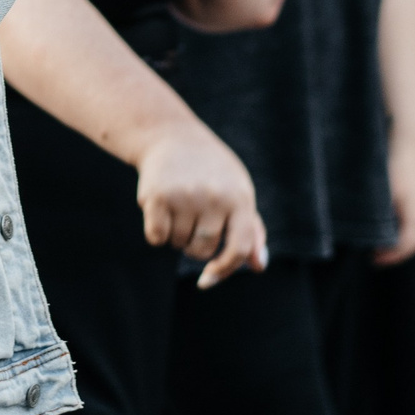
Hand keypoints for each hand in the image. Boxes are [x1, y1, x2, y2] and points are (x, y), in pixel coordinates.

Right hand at [133, 120, 268, 288]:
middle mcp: (215, 197)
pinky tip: (159, 208)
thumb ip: (250, 229)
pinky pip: (156, 237)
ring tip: (178, 205)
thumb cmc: (211, 170)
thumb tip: (258, 266)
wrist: (171, 135)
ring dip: (176, 235)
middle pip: (203, 251)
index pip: (239, 248)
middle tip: (192, 218)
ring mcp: (186, 196)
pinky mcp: (157, 196)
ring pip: (178, 244)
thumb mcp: (237, 191)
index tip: (207, 280)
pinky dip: (156, 232)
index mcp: (240, 197)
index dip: (225, 270)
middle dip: (194, 245)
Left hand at [375, 135, 414, 264]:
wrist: (410, 137)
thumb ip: (381, 218)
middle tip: (376, 256)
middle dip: (395, 253)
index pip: (404, 248)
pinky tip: (391, 223)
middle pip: (413, 243)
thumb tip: (372, 236)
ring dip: (401, 240)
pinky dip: (405, 228)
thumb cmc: (394, 164)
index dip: (388, 257)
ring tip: (382, 241)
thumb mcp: (383, 194)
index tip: (373, 260)